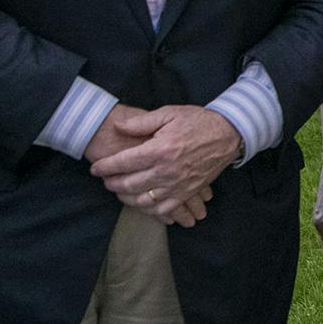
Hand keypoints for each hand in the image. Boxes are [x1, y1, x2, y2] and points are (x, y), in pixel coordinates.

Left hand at [91, 104, 243, 226]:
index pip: (124, 162)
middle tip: (105, 180)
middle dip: (112, 183)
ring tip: (119, 192)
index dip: (106, 167)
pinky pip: (164, 209)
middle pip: (130, 184)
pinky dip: (150, 210)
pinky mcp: (187, 192)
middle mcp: (167, 171)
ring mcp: (178, 185)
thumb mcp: (169, 113)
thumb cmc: (197, 121)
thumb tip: (118, 126)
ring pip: (143, 200)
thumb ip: (141, 122)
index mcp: (160, 149)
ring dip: (126, 198)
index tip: (95, 168)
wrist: (227, 134)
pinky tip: (142, 203)